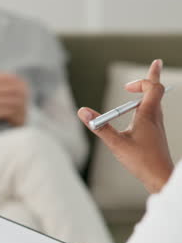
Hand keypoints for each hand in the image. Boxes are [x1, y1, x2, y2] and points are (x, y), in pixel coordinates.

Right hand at [78, 59, 173, 193]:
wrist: (160, 179)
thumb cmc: (142, 162)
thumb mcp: (116, 144)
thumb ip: (99, 127)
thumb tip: (83, 112)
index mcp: (148, 115)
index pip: (153, 88)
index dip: (142, 81)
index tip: (126, 86)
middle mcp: (155, 118)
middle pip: (157, 92)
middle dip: (152, 78)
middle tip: (156, 64)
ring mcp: (157, 127)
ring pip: (156, 103)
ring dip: (150, 93)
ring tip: (145, 88)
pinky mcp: (155, 136)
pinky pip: (154, 114)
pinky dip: (148, 107)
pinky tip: (140, 116)